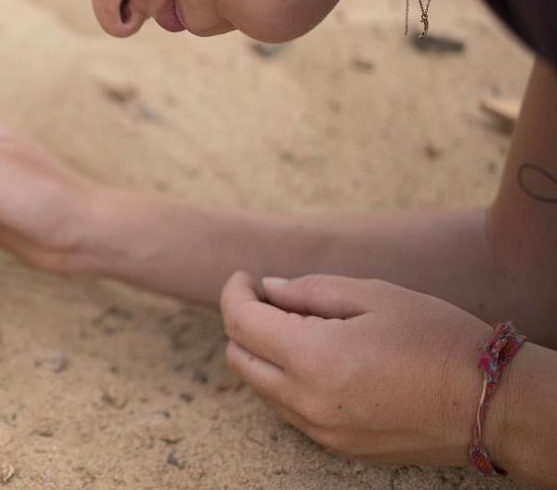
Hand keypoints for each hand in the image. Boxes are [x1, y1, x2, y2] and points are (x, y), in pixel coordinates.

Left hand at [220, 272, 492, 465]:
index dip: (234, 293)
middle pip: (239, 358)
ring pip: (260, 387)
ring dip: (264, 354)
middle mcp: (306, 401)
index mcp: (313, 358)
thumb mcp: (375, 295)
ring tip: (303, 328)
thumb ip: (310, 291)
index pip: (240, 323)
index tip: (246, 278)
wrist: (491, 404)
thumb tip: (269, 289)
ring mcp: (320, 430)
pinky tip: (321, 360)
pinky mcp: (336, 447)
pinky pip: (288, 410)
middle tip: (272, 300)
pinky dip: (287, 381)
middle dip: (244, 323)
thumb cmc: (437, 338)